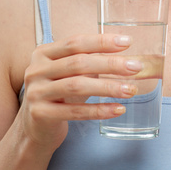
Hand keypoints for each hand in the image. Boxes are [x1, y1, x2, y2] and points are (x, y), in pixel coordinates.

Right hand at [16, 34, 141, 152]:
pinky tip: (117, 109)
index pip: (75, 42)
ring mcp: (36, 92)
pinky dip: (99, 110)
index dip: (101, 41)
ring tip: (131, 90)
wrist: (34, 128)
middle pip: (78, 63)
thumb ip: (88, 62)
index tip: (127, 42)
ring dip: (108, 87)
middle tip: (135, 67)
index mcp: (43, 54)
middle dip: (110, 64)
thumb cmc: (58, 95)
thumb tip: (126, 57)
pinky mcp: (40, 114)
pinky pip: (75, 112)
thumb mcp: (68, 74)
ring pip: (77, 86)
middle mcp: (36, 70)